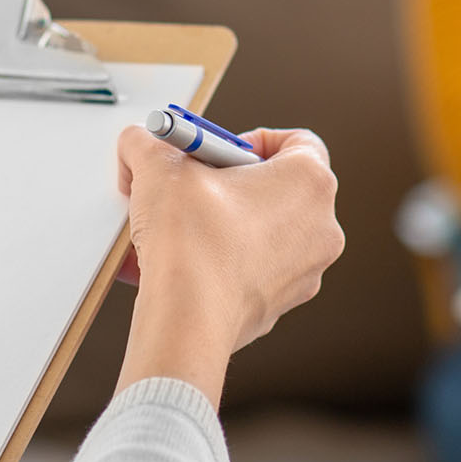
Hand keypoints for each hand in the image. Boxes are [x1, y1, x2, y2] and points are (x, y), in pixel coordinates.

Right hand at [113, 125, 344, 406]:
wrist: (187, 320)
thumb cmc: (191, 242)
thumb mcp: (159, 167)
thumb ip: (149, 143)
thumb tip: (140, 143)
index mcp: (309, 181)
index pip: (298, 141)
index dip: (254, 141)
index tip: (220, 152)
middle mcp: (321, 226)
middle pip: (277, 188)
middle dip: (231, 186)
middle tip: (193, 188)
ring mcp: (306, 270)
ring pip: (263, 233)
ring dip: (223, 225)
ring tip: (177, 229)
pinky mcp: (280, 304)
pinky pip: (252, 271)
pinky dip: (221, 263)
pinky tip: (180, 263)